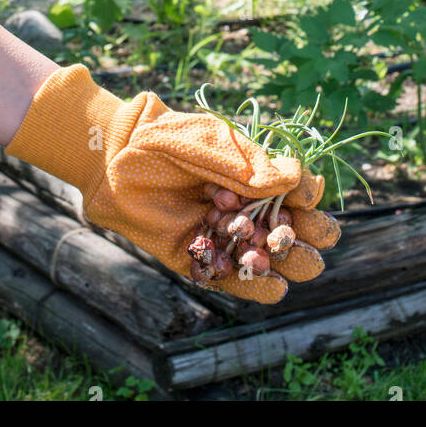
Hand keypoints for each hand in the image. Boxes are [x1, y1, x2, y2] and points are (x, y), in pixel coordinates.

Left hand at [6, 65, 340, 302]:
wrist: (115, 160)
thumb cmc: (168, 140)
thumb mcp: (214, 143)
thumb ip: (252, 167)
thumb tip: (301, 179)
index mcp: (258, 177)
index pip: (302, 195)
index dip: (309, 201)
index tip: (301, 199)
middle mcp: (248, 210)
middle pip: (295, 235)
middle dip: (301, 239)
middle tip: (284, 235)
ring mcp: (225, 236)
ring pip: (268, 263)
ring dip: (277, 264)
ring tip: (264, 256)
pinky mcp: (200, 258)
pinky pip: (233, 280)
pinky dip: (252, 286)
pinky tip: (268, 284)